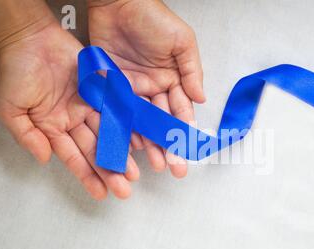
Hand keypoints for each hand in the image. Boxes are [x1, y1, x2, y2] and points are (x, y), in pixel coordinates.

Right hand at [0, 20, 139, 199]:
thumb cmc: (16, 70)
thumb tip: (43, 158)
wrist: (30, 36)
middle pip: (95, 149)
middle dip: (109, 170)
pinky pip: (117, 108)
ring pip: (109, 133)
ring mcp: (89, 106)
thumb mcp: (11, 108)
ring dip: (122, 152)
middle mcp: (73, 120)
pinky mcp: (101, 90)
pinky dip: (127, 123)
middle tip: (124, 189)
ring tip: (135, 171)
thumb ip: (28, 135)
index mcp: (53, 128)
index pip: (74, 157)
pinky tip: (139, 140)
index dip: (87, 176)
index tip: (101, 194)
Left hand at [88, 0, 204, 177]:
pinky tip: (130, 145)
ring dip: (148, 144)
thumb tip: (200, 99)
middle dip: (168, 146)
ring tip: (153, 164)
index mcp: (173, 79)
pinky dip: (124, 129)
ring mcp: (132, 90)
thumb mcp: (181, 41)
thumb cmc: (152, 16)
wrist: (117, 2)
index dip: (184, 131)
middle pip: (162, 123)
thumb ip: (191, 71)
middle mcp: (154, 88)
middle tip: (173, 167)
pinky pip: (119, 113)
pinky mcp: (112, 88)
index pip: (181, 111)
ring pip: (141, 123)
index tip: (188, 150)